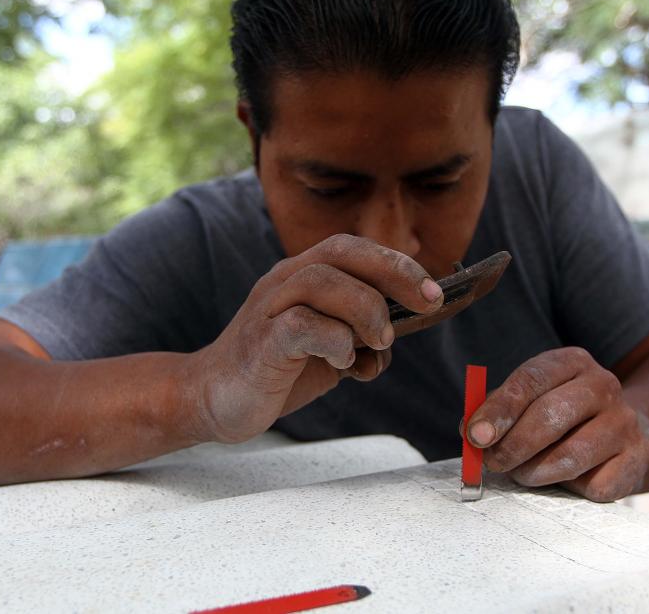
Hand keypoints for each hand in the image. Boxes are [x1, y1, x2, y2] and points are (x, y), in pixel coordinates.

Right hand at [190, 234, 443, 443]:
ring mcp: (269, 309)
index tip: (435, 293)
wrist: (213, 399)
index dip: (398, 264)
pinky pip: (300, 325)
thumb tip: (397, 336)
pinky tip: (343, 361)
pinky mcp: (260, 343)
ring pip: (322, 281)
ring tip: (380, 341)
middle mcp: (285, 283)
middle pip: (341, 252)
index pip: (354, 250)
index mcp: (303, 277)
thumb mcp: (328, 349)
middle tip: (427, 304)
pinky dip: (333, 339)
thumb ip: (359, 336)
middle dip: (394, 273)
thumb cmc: (275, 371)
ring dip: (366, 308)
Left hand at [462, 348, 648, 501]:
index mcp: (572, 362)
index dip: (499, 409)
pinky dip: (569, 489)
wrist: (623, 432)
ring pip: (571, 455)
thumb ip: (498, 410)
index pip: (531, 380)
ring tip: (520, 474)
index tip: (475, 435)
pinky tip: (562, 481)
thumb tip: (471, 431)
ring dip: (535, 471)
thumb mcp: (531, 399)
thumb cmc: (561, 416)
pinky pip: (595, 484)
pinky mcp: (637, 459)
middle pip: (550, 416)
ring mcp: (625, 422)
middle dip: (513, 445)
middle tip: (492, 462)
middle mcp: (604, 386)